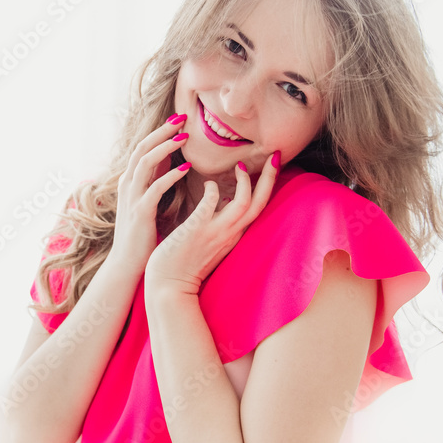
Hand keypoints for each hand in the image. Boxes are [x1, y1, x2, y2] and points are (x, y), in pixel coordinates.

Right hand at [109, 114, 192, 276]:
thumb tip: (174, 161)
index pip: (143, 147)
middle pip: (142, 147)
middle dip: (162, 130)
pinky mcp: (139, 212)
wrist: (127, 263)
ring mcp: (132, 197)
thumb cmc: (142, 234)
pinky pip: (155, 187)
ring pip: (145, 162)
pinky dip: (170, 175)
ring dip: (165, 147)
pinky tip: (186, 168)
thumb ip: (157, 181)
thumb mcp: (148, 201)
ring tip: (184, 136)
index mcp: (130, 181)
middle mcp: (127, 184)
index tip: (180, 118)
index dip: (160, 131)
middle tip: (183, 116)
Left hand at [144, 151, 280, 295]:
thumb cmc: (184, 262)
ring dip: (245, 182)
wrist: (168, 287)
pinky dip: (213, 190)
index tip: (272, 164)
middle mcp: (230, 234)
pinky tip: (207, 183)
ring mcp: (215, 232)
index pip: (259, 207)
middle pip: (261, 203)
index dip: (268, 185)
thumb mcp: (211, 239)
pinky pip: (211, 204)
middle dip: (270, 178)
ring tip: (240, 166)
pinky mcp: (197, 230)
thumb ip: (221, 220)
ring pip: (244, 204)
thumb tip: (227, 199)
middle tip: (275, 154)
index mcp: (233, 234)